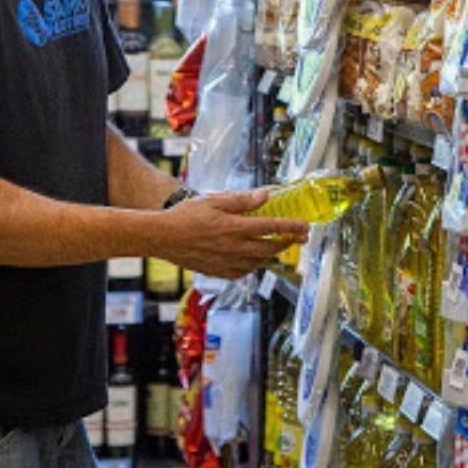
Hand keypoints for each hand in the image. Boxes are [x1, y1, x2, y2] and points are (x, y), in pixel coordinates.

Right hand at [157, 189, 308, 278]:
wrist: (162, 237)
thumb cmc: (186, 215)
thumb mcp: (215, 200)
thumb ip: (242, 200)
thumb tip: (266, 195)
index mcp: (234, 227)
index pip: (271, 227)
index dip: (291, 227)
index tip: (305, 227)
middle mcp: (233, 247)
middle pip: (270, 249)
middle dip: (287, 243)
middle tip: (298, 237)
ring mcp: (226, 262)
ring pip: (258, 263)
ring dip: (271, 255)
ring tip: (277, 246)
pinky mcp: (218, 272)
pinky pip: (243, 272)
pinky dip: (253, 265)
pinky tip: (253, 258)